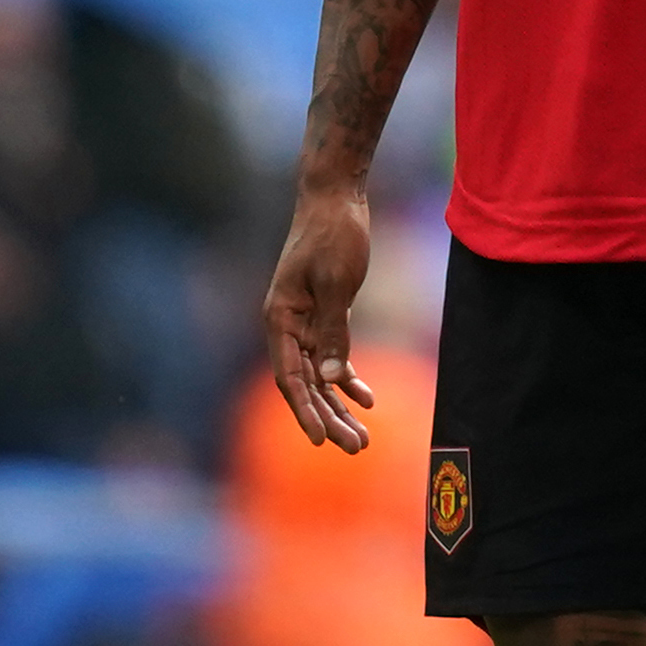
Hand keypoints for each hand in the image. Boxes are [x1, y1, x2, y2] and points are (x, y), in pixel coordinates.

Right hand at [263, 183, 376, 450]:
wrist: (335, 198)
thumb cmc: (334, 234)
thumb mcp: (338, 283)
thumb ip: (334, 331)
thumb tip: (332, 378)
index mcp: (279, 319)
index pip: (289, 377)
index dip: (305, 411)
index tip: (320, 441)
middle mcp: (286, 325)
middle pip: (305, 384)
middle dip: (329, 418)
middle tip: (356, 448)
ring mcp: (303, 322)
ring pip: (319, 375)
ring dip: (339, 406)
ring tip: (362, 438)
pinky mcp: (323, 314)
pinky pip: (331, 355)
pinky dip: (348, 378)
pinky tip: (366, 398)